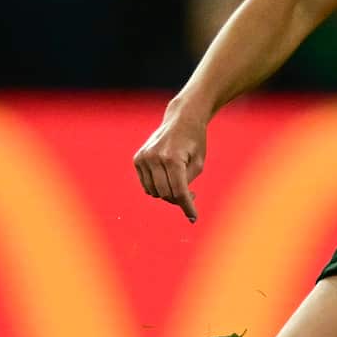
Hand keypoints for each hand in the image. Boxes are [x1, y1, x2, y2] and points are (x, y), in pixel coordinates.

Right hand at [134, 104, 206, 221]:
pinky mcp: (137, 159)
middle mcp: (154, 158)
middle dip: (179, 199)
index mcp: (172, 158)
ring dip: (167, 193)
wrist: (182, 119)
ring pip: (154, 192)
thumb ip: (187, 183)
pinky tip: (168, 178)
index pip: (179, 191)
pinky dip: (157, 186)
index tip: (194, 218)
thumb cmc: (195, 141)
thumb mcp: (199, 163)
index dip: (187, 207)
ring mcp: (143, 158)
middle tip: (192, 194)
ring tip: (181, 184)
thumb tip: (177, 201)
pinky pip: (146, 184)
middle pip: (165, 194)